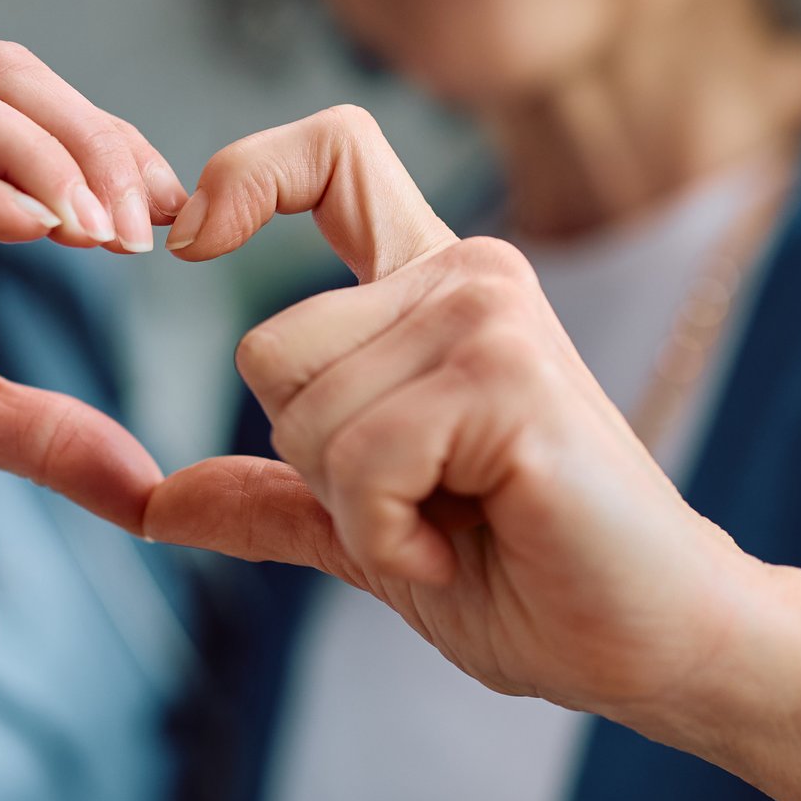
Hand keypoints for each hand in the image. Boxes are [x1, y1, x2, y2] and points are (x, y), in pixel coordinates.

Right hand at [0, 41, 186, 538]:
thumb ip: (51, 438)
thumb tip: (154, 492)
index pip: (36, 116)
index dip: (115, 150)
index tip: (177, 223)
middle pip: (1, 73)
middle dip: (90, 133)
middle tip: (144, 225)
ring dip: (43, 150)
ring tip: (101, 232)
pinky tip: (37, 233)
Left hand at [148, 105, 774, 740]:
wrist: (653, 644)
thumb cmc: (530, 578)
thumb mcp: (366, 531)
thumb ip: (269, 497)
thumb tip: (148, 504)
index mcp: (432, 287)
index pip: (331, 155)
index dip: (245, 175)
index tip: (192, 238)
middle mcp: (465, 276)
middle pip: (268, 348)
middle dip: (312, 462)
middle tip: (423, 505)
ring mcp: (490, 317)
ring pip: (306, 416)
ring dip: (360, 513)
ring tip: (455, 527)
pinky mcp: (509, 380)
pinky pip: (362, 464)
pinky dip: (389, 540)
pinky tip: (464, 549)